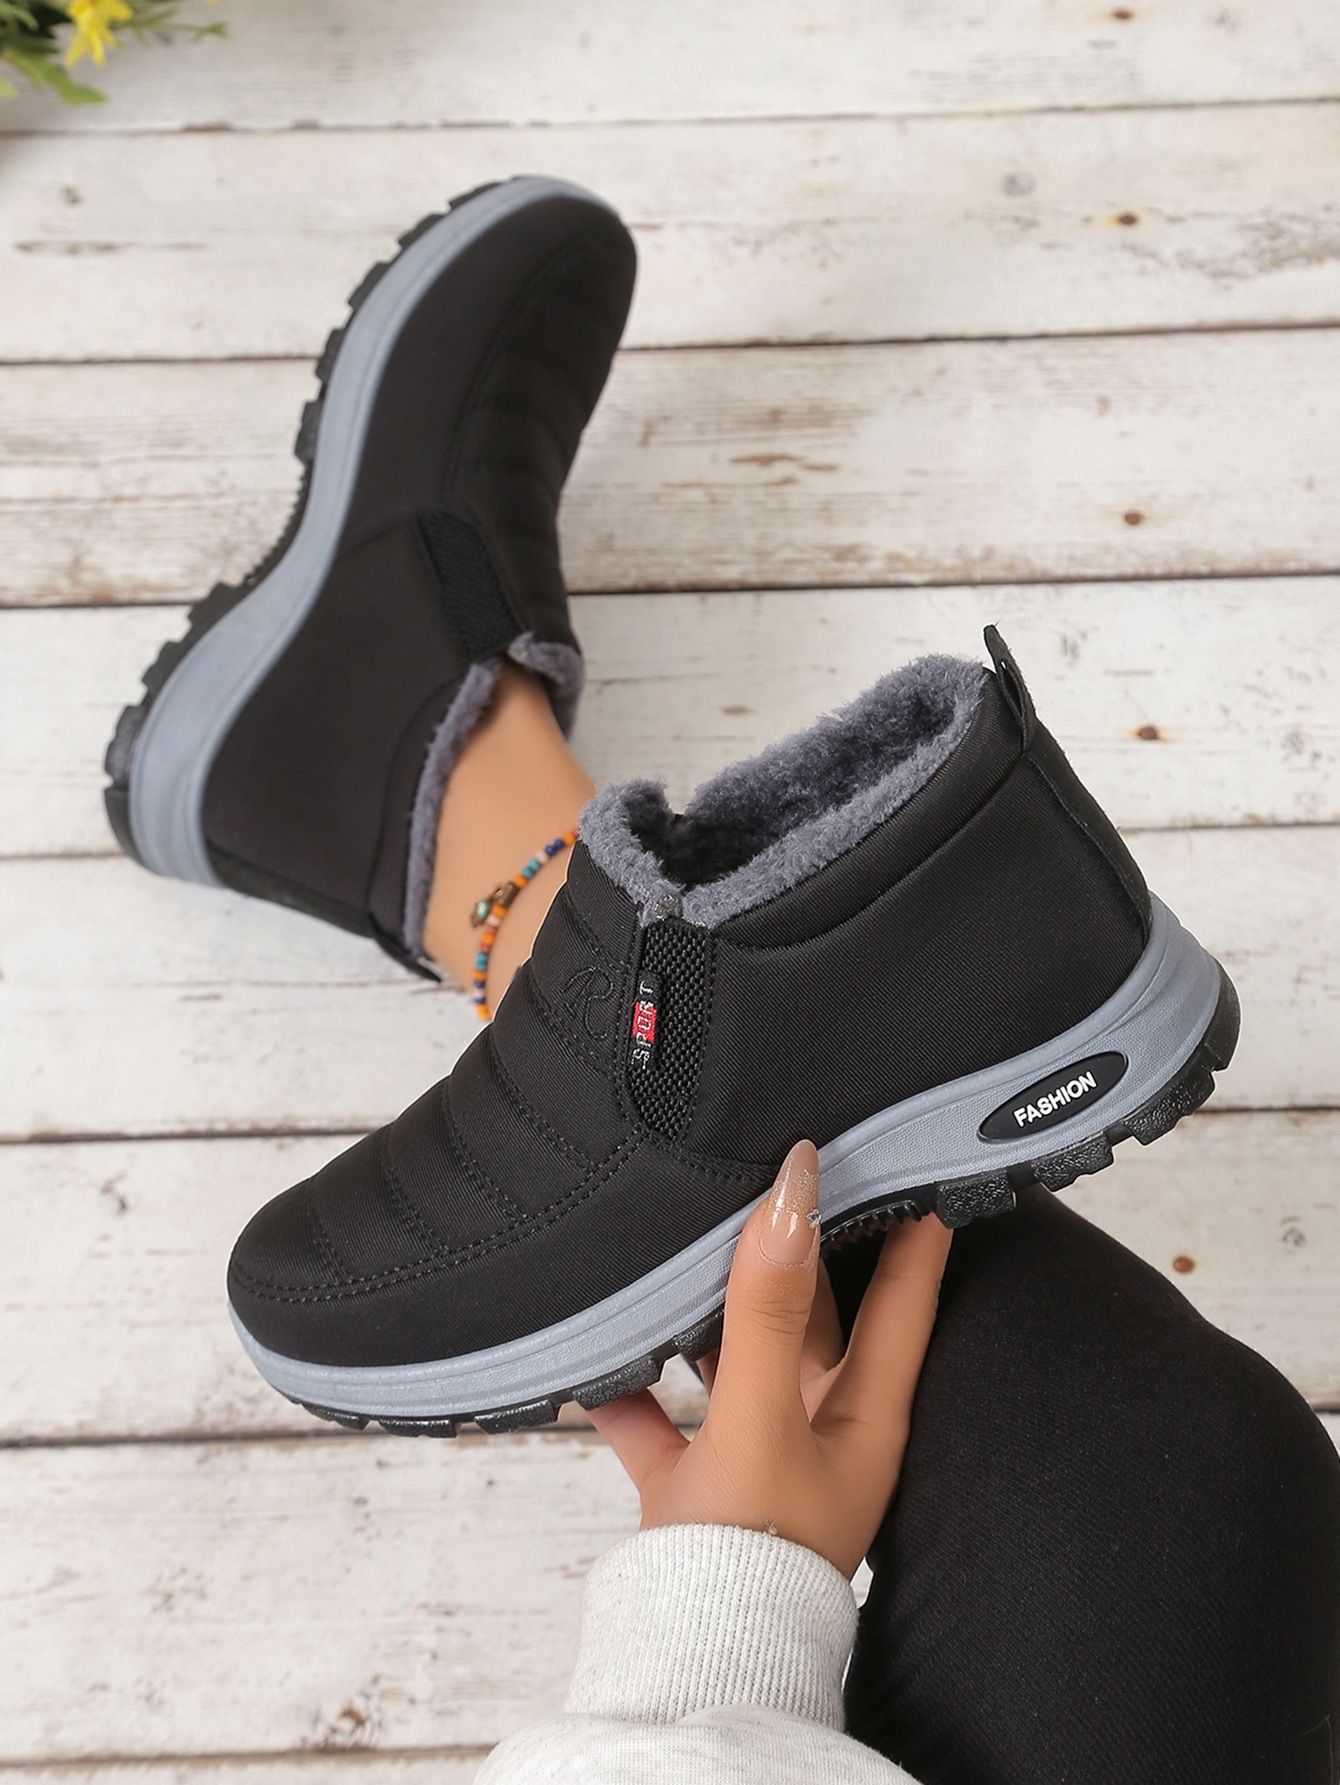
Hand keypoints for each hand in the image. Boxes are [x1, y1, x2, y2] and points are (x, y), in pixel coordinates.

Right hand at [589, 1140, 951, 1577]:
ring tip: (689, 1232)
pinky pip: (661, 1414)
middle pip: (819, 1313)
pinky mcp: (693, 1484)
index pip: (906, 1296)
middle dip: (802, 1246)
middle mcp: (819, 1427)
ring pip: (738, 1353)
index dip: (918, 1225)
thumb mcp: (761, 1418)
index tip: (919, 1152)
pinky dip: (632, 1383)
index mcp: (865, 1413)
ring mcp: (755, 1454)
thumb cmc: (751, 1555)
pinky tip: (599, 1348)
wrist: (688, 1662)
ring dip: (714, 1306)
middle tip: (788, 1166)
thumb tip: (795, 1194)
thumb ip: (771, 1308)